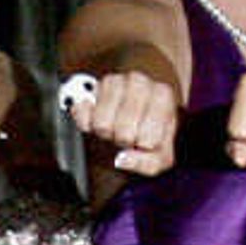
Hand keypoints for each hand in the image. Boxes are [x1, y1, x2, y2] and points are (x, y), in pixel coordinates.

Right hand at [62, 65, 178, 176]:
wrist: (138, 117)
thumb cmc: (153, 133)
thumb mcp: (161, 155)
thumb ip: (148, 163)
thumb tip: (122, 159)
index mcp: (162, 95)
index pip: (147, 135)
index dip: (143, 145)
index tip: (146, 141)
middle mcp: (139, 82)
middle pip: (124, 130)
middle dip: (124, 140)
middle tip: (130, 134)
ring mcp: (115, 81)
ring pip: (102, 124)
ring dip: (107, 133)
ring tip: (117, 127)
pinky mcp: (93, 87)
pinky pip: (82, 114)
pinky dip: (87, 124)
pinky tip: (99, 120)